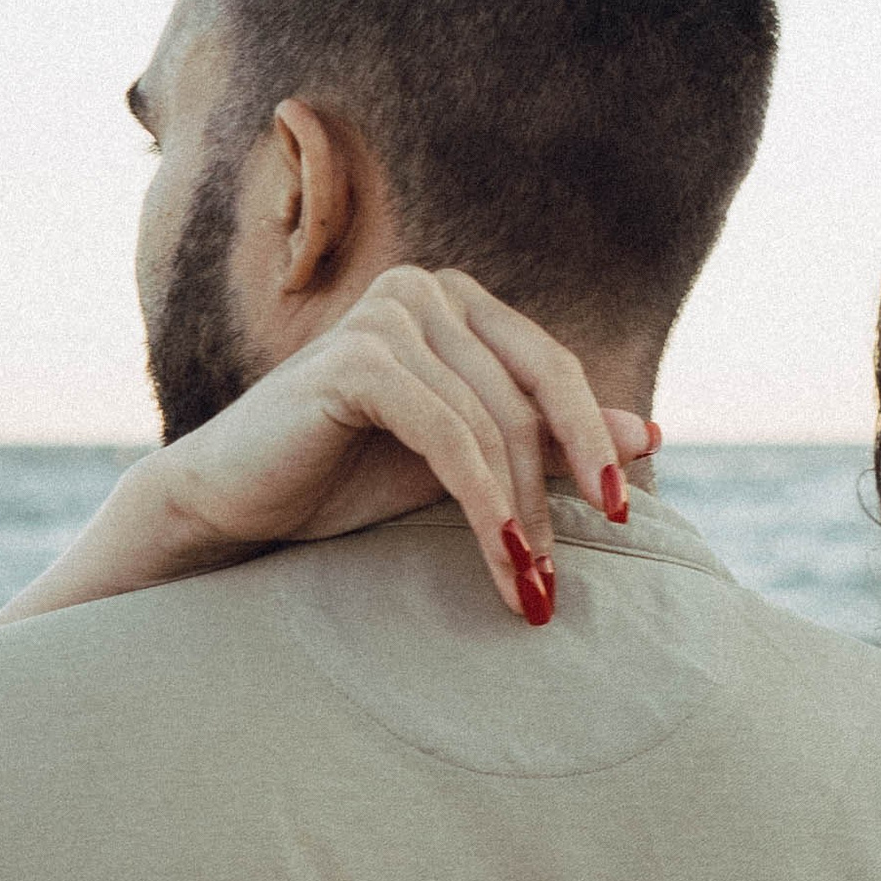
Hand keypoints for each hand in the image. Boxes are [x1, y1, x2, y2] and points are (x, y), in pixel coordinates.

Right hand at [153, 269, 651, 623]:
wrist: (230, 503)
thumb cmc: (342, 480)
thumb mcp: (465, 462)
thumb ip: (545, 441)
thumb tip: (650, 435)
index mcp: (456, 302)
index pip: (552, 369)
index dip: (594, 439)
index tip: (623, 512)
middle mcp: (426, 290)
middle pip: (531, 396)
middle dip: (558, 490)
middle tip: (563, 575)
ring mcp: (390, 314)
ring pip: (494, 425)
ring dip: (519, 517)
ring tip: (528, 590)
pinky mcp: (360, 358)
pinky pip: (450, 437)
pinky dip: (483, 505)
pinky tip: (499, 561)